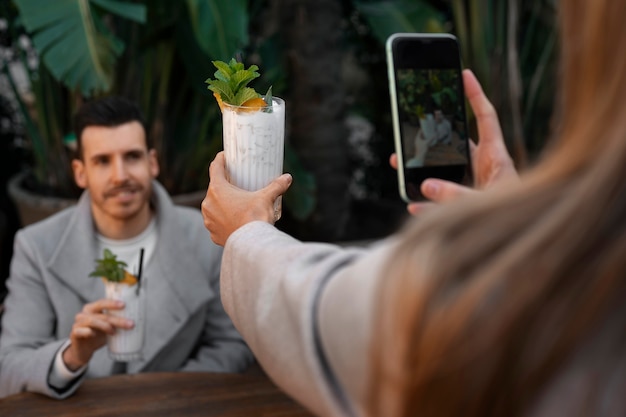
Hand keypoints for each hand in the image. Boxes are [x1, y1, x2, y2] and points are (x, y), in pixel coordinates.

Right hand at [63, 298, 132, 370]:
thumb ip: (117, 322)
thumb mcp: (109, 328)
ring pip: (92, 321)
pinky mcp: (74, 333)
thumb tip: (136, 321)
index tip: (124, 305)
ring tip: (113, 332)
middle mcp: (84, 314)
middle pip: (101, 313)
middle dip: (117, 319)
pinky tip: (94, 335)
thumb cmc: (98, 336)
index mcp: (92, 309)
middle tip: (130, 324)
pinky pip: (81, 331)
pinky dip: (88, 332)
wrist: (83, 351)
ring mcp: (78, 323)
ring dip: (105, 326)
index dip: (112, 303)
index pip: (102, 302)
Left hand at [202, 152, 292, 245]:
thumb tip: (288, 178)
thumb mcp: (266, 198)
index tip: (225, 156)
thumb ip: (276, 186)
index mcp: (217, 190)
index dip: (220, 160)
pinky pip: (216, 222)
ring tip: (234, 203)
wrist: (251, 244)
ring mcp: (209, 219)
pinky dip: (222, 219)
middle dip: (223, 185)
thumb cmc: (256, 217)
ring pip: (213, 206)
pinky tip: (231, 219)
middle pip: (214, 188)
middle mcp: (208, 203)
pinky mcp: (213, 233)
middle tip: (235, 183)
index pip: (215, 168)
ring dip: (221, 203)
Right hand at [390, 69, 517, 214]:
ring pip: (444, 170)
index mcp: (496, 158)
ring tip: (400, 162)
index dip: (475, 95)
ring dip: (422, 168)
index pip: (486, 118)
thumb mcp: (484, 204)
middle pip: (455, 143)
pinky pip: (442, 199)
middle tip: (414, 124)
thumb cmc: (514, 219)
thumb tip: (427, 185)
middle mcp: (485, 167)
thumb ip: (455, 195)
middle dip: (432, 135)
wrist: (522, 244)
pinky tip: (413, 204)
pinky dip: (427, 202)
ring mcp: (475, 184)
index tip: (465, 74)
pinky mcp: (467, 203)